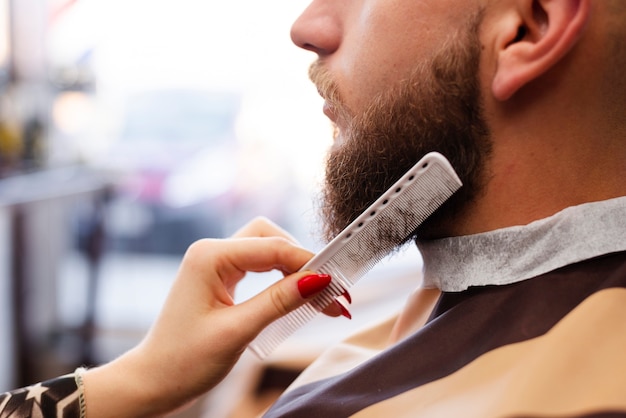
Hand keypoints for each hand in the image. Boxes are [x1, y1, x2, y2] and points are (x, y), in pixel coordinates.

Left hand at [82, 217, 335, 416]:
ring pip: (268, 251)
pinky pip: (259, 268)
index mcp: (210, 256)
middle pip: (272, 239)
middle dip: (303, 261)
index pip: (273, 248)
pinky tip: (299, 296)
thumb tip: (319, 279)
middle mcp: (212, 252)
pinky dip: (281, 279)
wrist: (153, 381)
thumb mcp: (237, 331)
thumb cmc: (184, 360)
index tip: (338, 285)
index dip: (309, 264)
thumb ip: (279, 301)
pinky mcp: (221, 278)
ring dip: (295, 270)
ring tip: (322, 298)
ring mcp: (216, 264)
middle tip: (330, 291)